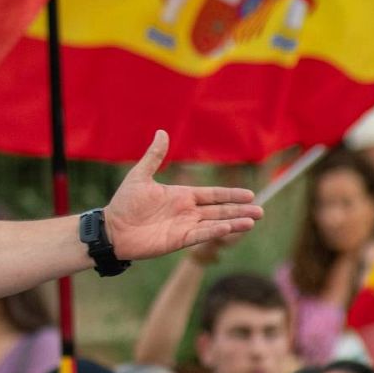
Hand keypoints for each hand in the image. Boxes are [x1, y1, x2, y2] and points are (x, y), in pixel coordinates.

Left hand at [105, 131, 261, 260]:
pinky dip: (214, 232)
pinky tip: (229, 228)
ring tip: (253, 221)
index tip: (250, 194)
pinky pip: (200, 235)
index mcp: (181, 196)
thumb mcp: (140, 176)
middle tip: (261, 211)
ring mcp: (184, 227)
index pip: (212, 195)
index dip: (230, 195)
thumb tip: (162, 132)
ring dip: (233, 223)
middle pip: (219, 210)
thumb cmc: (124, 203)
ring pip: (215, 223)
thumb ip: (154, 157)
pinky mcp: (178, 240)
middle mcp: (186, 212)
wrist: (111, 229)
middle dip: (240, 210)